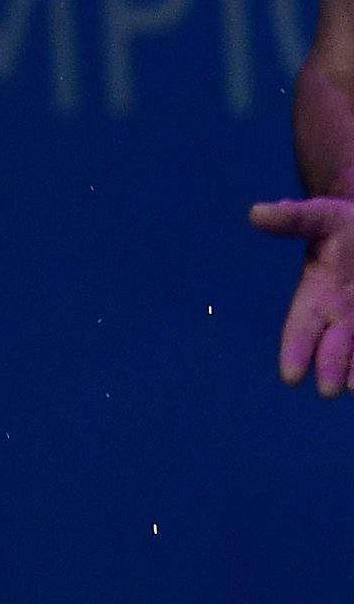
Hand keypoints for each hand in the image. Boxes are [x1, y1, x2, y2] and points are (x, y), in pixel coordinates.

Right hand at [251, 197, 353, 396]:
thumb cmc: (346, 224)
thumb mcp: (321, 217)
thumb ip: (293, 219)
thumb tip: (257, 213)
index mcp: (319, 296)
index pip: (301, 328)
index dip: (294, 351)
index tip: (291, 377)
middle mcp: (344, 318)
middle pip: (334, 349)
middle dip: (331, 369)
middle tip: (329, 390)